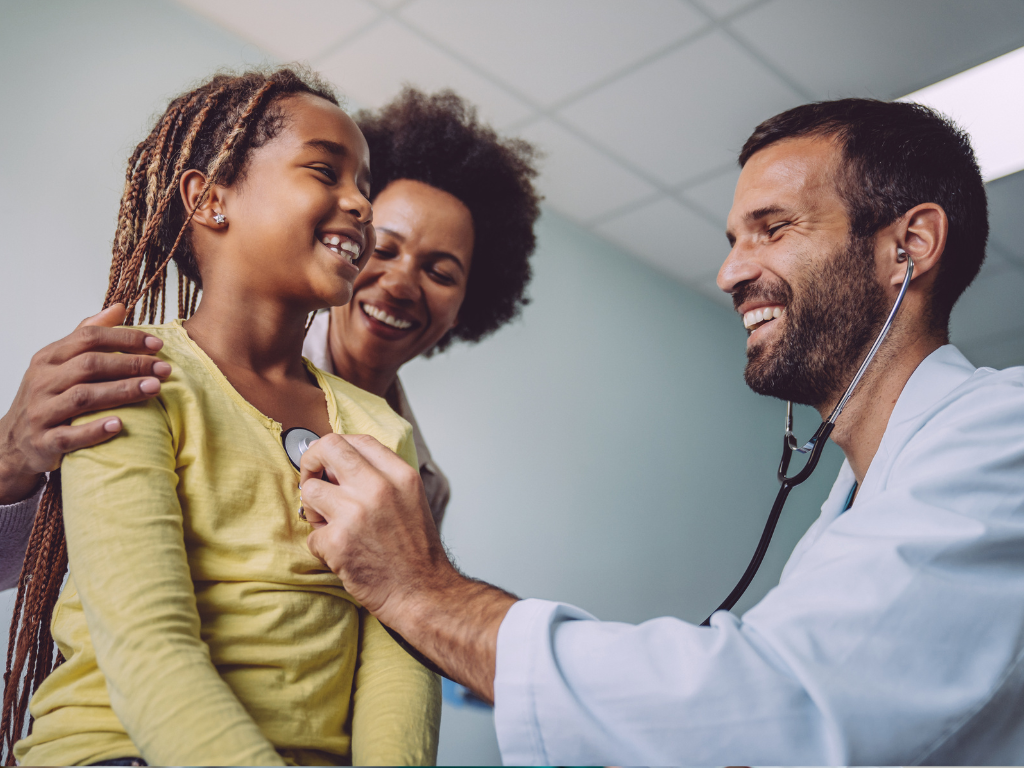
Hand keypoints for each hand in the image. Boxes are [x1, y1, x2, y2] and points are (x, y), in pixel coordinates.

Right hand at [0, 304, 169, 504]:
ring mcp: (41, 411)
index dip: (124, 339)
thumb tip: (120, 307)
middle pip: (89, 365)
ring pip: (83, 397)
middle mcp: (42, 381)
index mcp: (49, 358)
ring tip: (154, 389)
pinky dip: (95, 430)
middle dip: (130, 364)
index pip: (88, 338)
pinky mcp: (44, 442)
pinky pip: (70, 436)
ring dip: (122, 392)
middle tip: (164, 369)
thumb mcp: (60, 362)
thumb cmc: (48, 396)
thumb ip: (88, 335)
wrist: (14, 441)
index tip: (157, 345)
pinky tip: (120, 425)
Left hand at [299, 434, 516, 701]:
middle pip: (329, 448)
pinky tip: (342, 554)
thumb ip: (382, 477)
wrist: (424, 593)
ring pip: (310, 491)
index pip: (357, 439)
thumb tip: (339, 466)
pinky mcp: (338, 542)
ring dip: (315, 510)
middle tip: (312, 480)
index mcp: (400, 475)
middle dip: (311, 462)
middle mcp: (379, 488)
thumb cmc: (415, 552)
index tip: (329, 463)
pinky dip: (321, 546)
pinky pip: (311, 533)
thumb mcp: (411, 499)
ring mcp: (356, 513)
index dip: (336, 448)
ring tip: (332, 527)